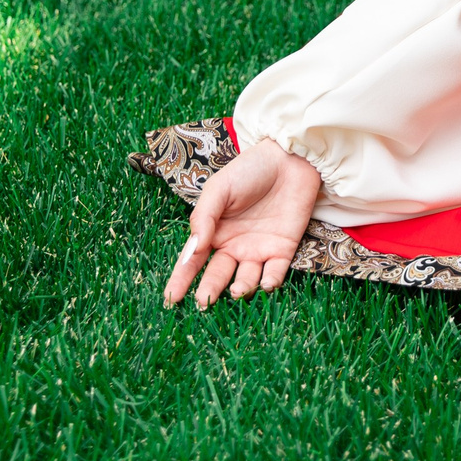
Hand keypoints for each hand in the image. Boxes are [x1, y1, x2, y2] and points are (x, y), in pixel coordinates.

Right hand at [162, 138, 322, 308]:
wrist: (289, 158)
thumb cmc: (249, 170)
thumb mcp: (218, 191)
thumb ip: (203, 219)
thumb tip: (190, 252)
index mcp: (213, 233)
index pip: (192, 263)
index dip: (180, 281)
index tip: (170, 301)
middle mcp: (233, 246)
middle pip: (218, 276)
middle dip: (209, 292)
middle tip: (203, 303)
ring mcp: (258, 249)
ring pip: (246, 280)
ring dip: (241, 289)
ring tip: (236, 292)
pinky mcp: (283, 249)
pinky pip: (275, 272)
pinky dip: (270, 283)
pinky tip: (266, 284)